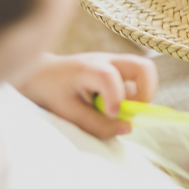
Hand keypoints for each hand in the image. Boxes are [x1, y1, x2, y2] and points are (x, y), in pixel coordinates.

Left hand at [15, 52, 157, 138]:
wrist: (41, 75)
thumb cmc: (51, 92)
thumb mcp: (68, 113)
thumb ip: (96, 124)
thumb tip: (128, 128)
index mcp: (87, 68)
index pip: (109, 76)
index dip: (116, 97)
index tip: (112, 115)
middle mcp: (106, 60)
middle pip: (144, 67)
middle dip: (147, 93)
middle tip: (133, 111)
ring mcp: (115, 63)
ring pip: (144, 74)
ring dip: (139, 97)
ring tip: (114, 109)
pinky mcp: (119, 69)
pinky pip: (137, 83)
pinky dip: (132, 98)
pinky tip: (110, 104)